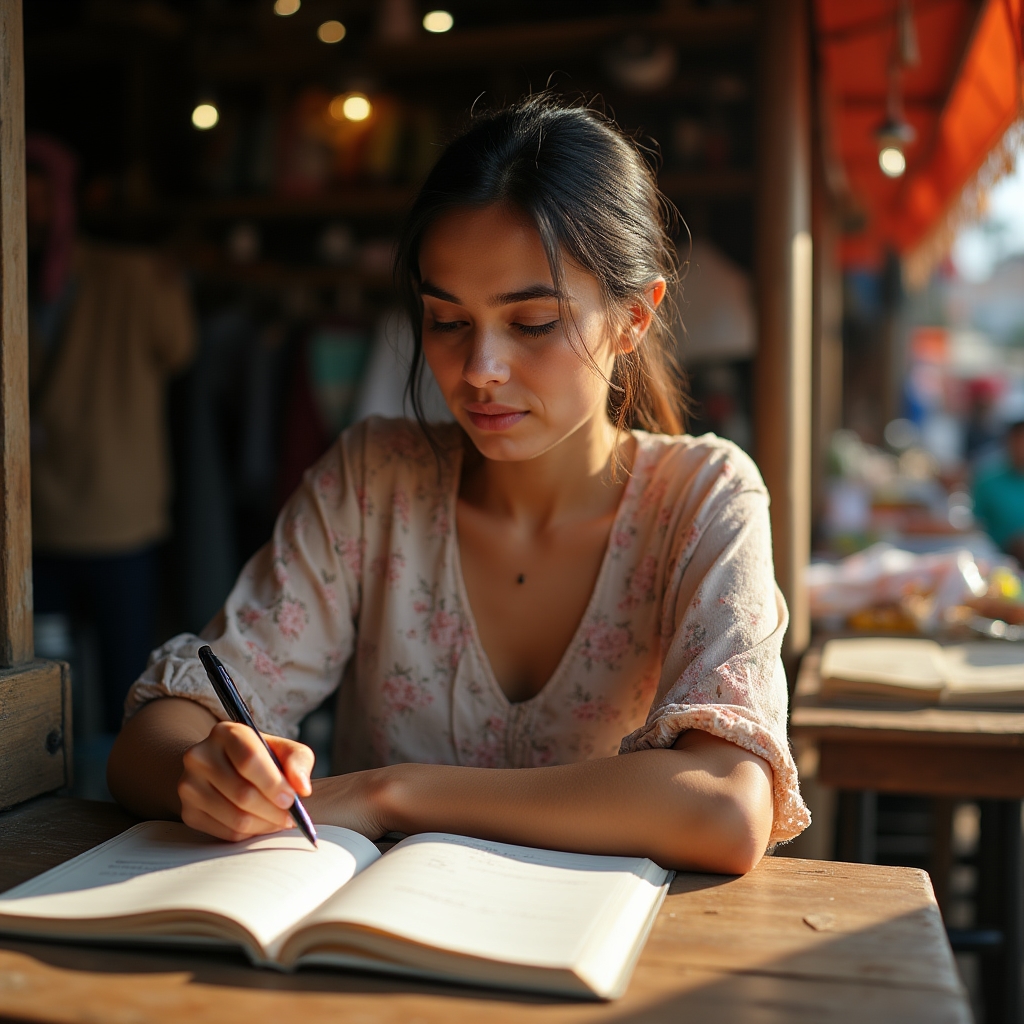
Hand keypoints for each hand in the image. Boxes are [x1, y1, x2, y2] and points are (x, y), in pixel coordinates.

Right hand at [178, 721, 313, 841]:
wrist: (224, 767)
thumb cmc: (261, 758)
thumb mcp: (284, 749)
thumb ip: (298, 761)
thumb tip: (302, 788)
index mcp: (225, 733)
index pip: (248, 760)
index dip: (273, 784)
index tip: (292, 799)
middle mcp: (200, 756)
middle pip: (242, 793)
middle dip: (273, 810)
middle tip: (291, 817)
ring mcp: (189, 785)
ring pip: (235, 817)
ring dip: (265, 825)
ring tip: (279, 821)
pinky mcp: (188, 812)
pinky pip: (226, 833)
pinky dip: (251, 834)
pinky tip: (261, 824)